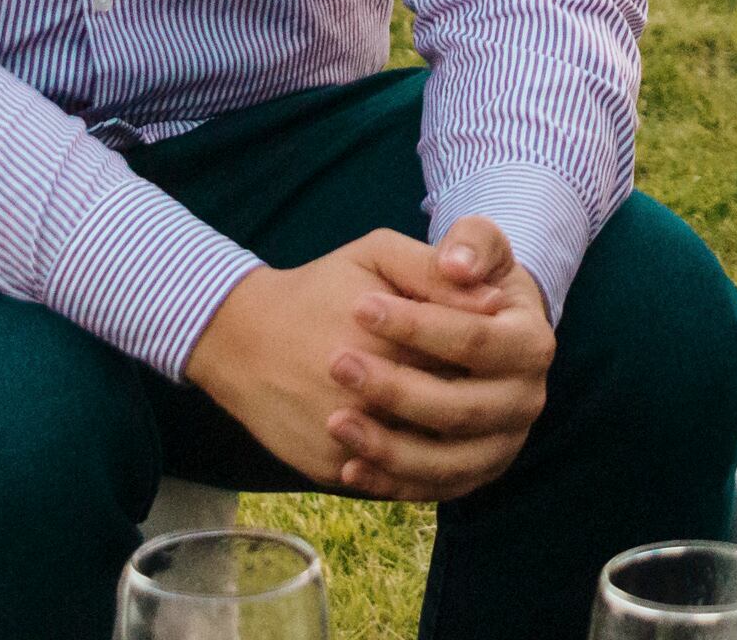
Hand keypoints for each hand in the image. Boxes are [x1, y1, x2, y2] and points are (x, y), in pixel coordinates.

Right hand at [181, 221, 551, 504]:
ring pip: (429, 455)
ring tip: (453, 411)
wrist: (243, 337)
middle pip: (451, 406)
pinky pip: (394, 483)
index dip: (485, 345)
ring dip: (451, 437)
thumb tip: (493, 301)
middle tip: (469, 375)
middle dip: (467, 389)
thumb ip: (434, 270)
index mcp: (386, 335)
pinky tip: (430, 443)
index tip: (490, 333)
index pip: (467, 352)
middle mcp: (364, 394)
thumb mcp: (377, 254)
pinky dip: (419, 470)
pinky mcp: (332, 470)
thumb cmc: (322, 287)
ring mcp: (348, 439)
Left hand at [324, 217, 554, 501]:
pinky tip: (349, 466)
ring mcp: (502, 444)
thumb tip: (457, 266)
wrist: (465, 331)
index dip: (417, 326)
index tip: (360, 307)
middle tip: (338, 364)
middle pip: (460, 408)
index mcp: (532, 343)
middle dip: (396, 389)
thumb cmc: (461, 282)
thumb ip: (470, 243)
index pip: (474, 340)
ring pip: (447, 462)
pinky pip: (433, 490)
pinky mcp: (474, 474)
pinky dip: (391, 484)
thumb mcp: (473, 246)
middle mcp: (526, 401)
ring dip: (388, 448)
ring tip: (335, 422)